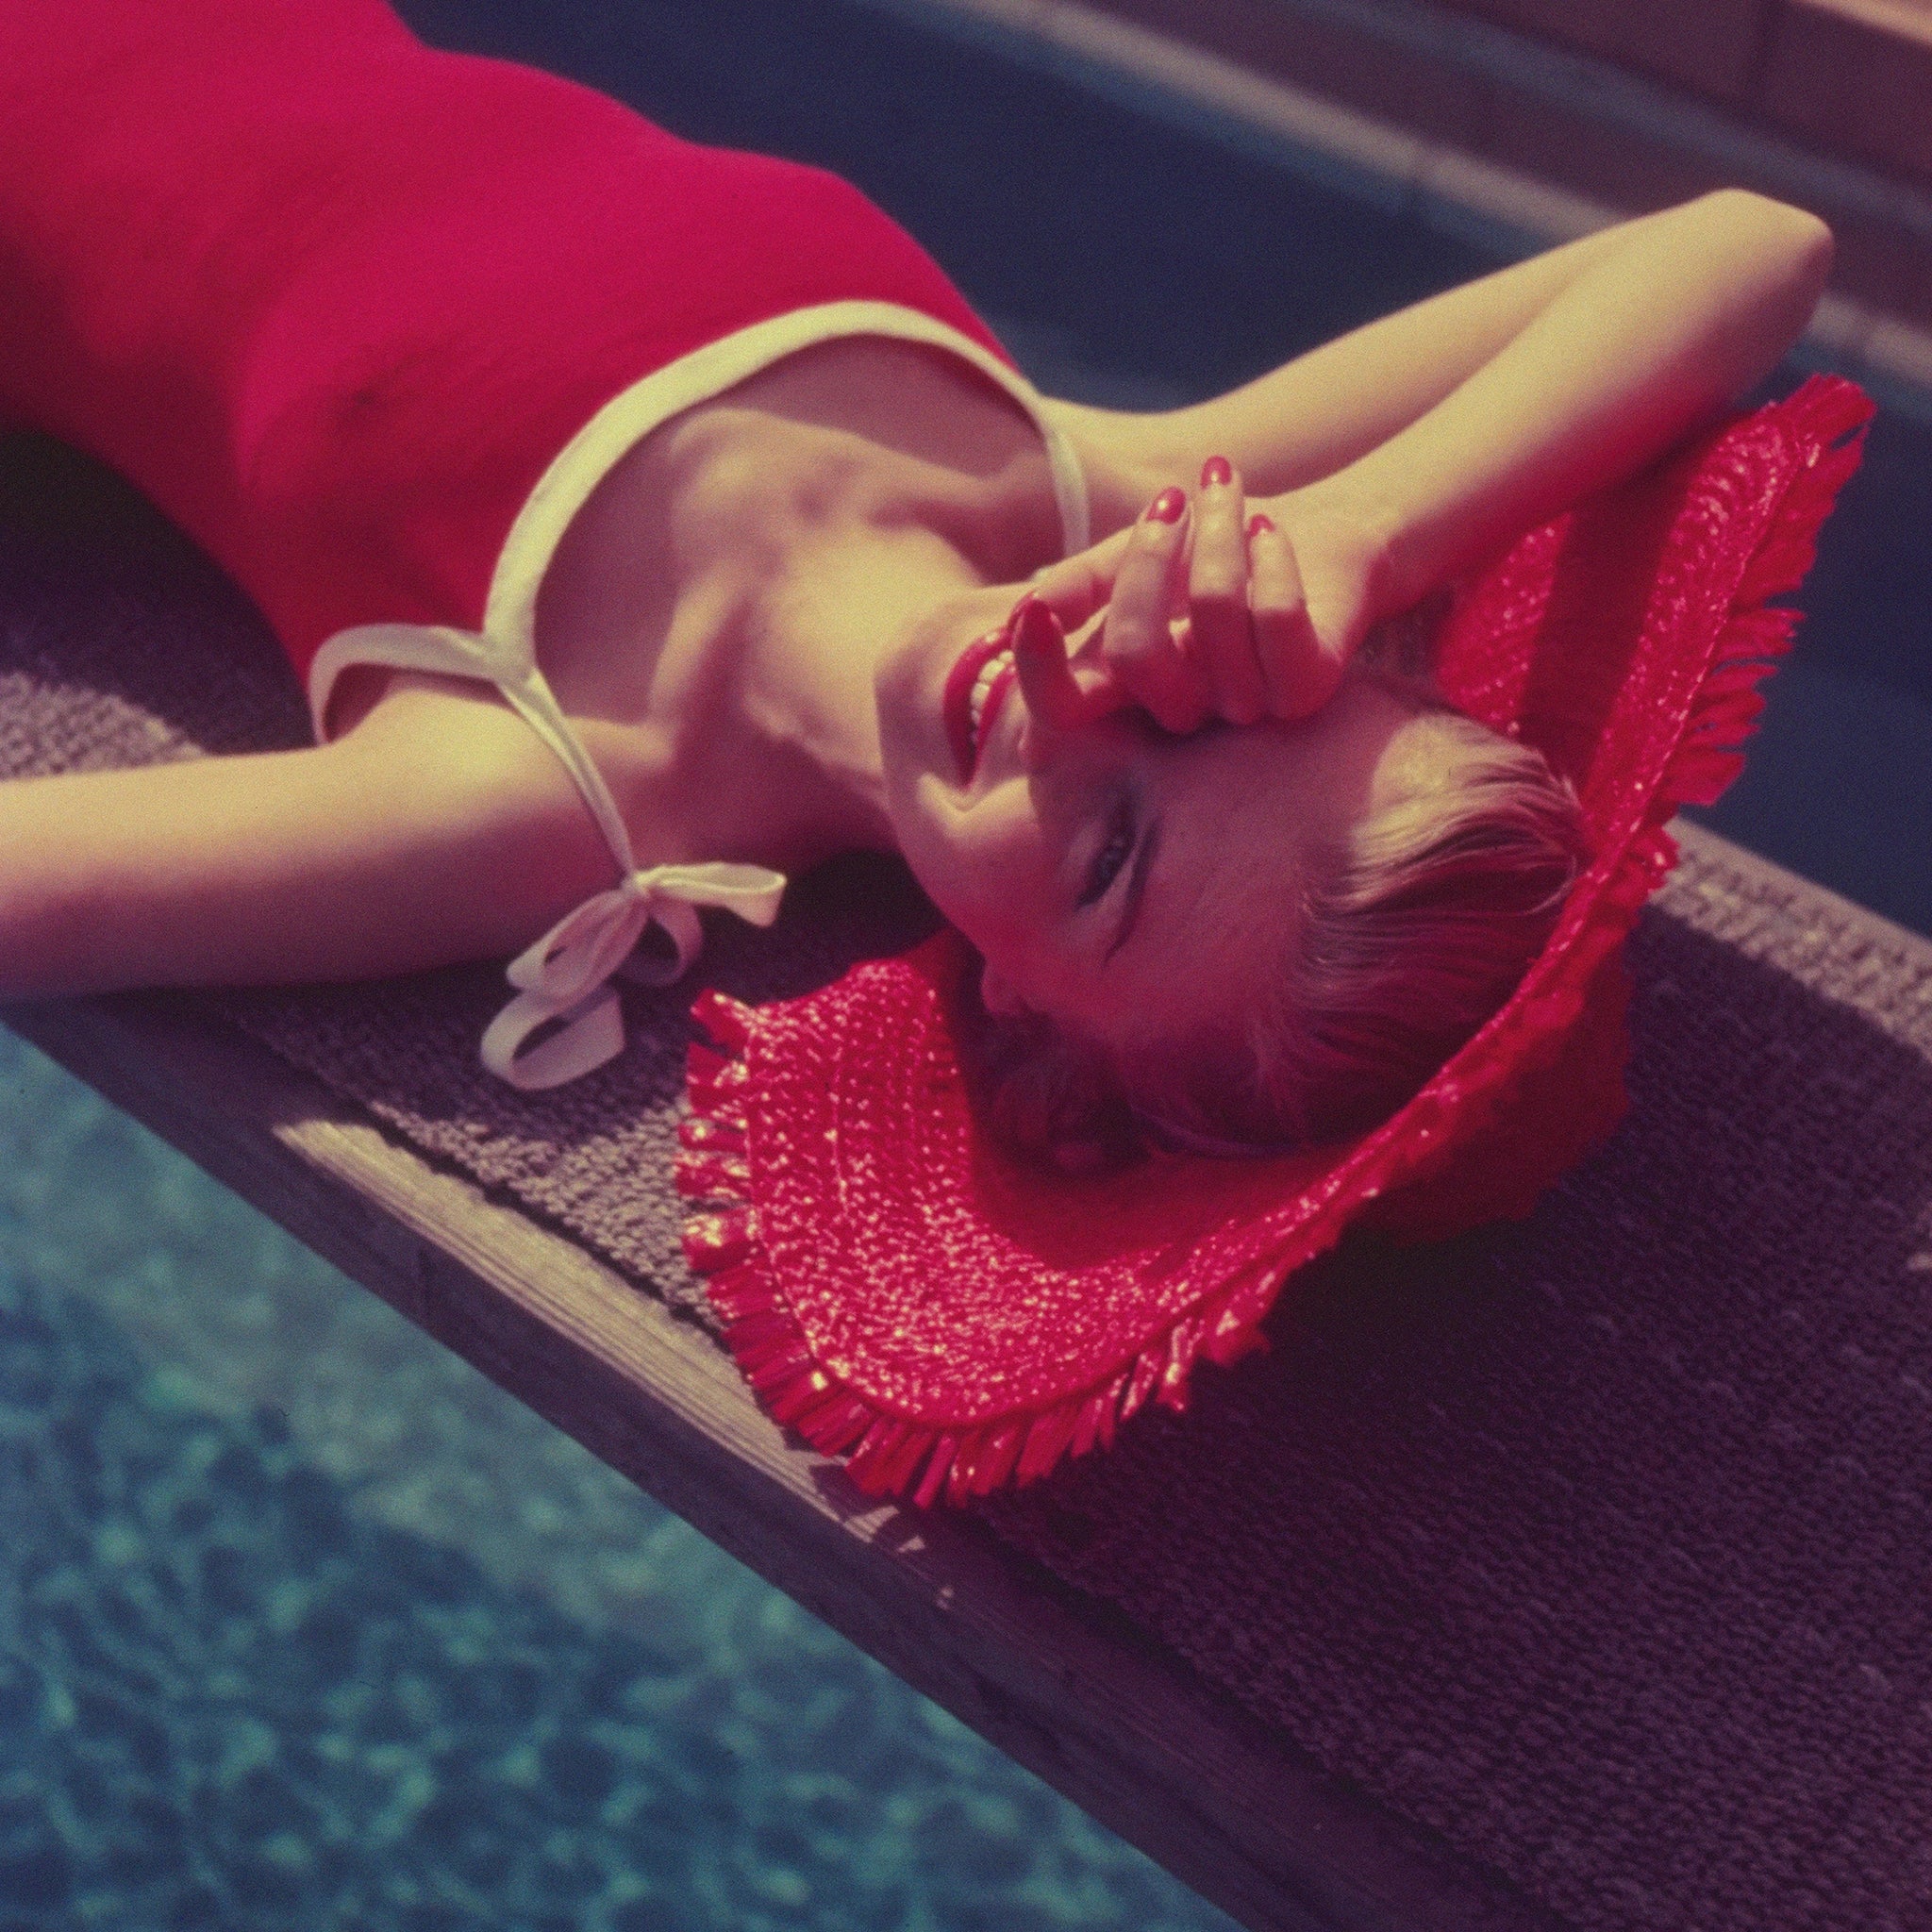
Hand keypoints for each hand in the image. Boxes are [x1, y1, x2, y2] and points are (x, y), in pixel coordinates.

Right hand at [1026, 461, 1390, 730]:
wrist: (1325, 537)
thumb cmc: (1219, 551)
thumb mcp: (1135, 556)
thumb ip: (1081, 583)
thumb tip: (1029, 608)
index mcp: (1130, 683)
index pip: (1063, 711)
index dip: (1038, 671)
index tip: (1036, 611)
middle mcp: (1182, 705)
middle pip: (1132, 655)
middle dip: (1147, 559)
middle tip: (1172, 502)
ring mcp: (1245, 704)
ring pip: (1210, 614)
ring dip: (1218, 527)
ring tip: (1226, 490)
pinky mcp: (1306, 685)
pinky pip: (1274, 617)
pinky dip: (1270, 556)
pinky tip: (1270, 532)